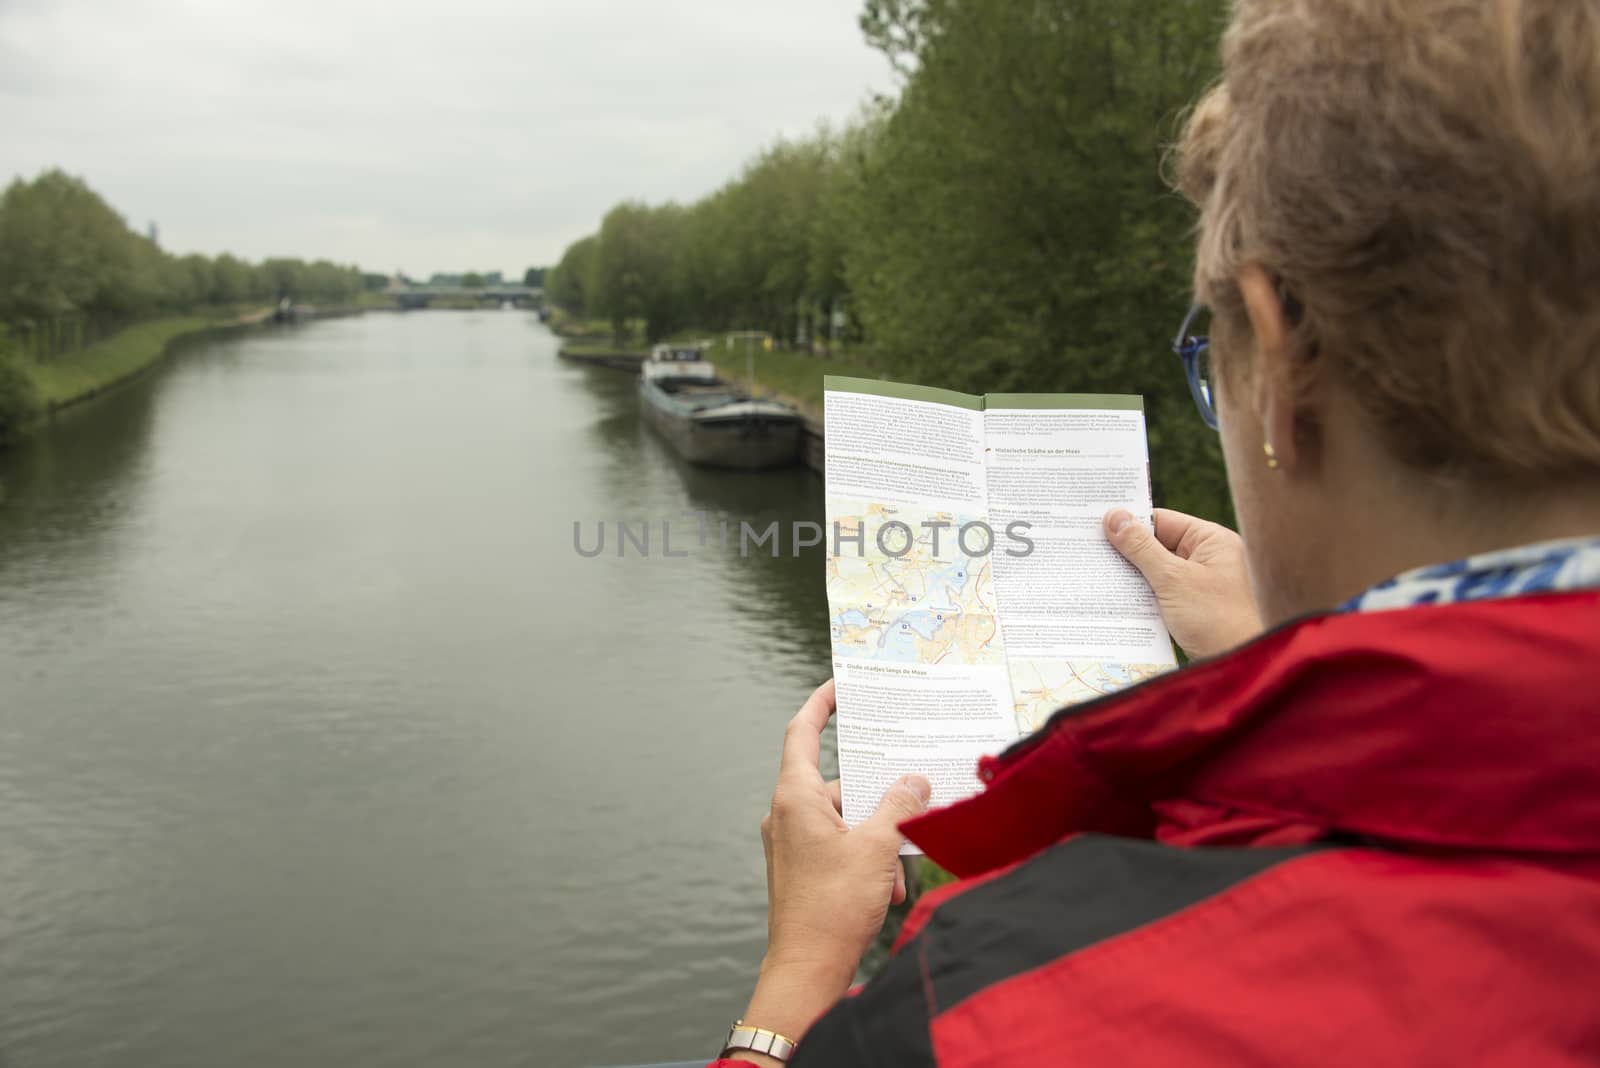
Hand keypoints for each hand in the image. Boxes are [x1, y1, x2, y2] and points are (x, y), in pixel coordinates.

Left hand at [740, 679, 930, 1048]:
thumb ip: (898, 805)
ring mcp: (791, 843)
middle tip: (912, 793)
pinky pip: (839, 847)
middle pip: (838, 782)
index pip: (803, 731)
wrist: (806, 973)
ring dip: (878, 839)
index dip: (821, 703)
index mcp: (795, 796)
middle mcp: (787, 814)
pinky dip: (867, 860)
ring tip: (898, 869)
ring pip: (845, 820)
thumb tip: (913, 780)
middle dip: (878, 795)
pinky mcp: (801, 869)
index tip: (841, 683)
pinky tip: (887, 891)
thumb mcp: (877, 847)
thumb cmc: (833, 907)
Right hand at [1104, 508, 1262, 660]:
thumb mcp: (1172, 579)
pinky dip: (1140, 593)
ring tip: (1095, 571)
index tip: (1095, 524)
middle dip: (1126, 550)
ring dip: (1130, 573)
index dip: (1130, 522)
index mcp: (1211, 541)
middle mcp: (1207, 557)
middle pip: (1157, 543)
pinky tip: (1114, 595)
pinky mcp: (1189, 605)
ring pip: (1155, 569)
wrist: (1233, 665)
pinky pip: (1159, 590)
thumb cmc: (1212, 618)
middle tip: (1088, 548)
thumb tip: (1114, 516)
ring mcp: (1198, 582)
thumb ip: (1140, 547)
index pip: (1163, 520)